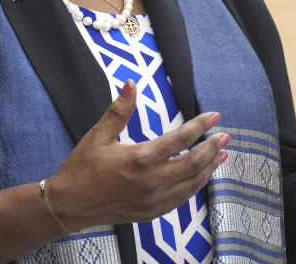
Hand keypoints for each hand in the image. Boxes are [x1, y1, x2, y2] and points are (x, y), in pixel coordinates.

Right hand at [49, 80, 227, 228]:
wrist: (70, 204)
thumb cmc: (82, 168)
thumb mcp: (98, 135)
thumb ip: (119, 110)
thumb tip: (131, 84)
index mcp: (142, 158)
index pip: (181, 139)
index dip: (200, 126)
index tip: (214, 116)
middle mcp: (153, 181)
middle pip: (194, 162)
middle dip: (212, 147)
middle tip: (224, 136)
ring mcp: (155, 199)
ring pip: (193, 182)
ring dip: (210, 167)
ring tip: (222, 155)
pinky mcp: (153, 212)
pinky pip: (183, 198)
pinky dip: (196, 185)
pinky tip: (201, 177)